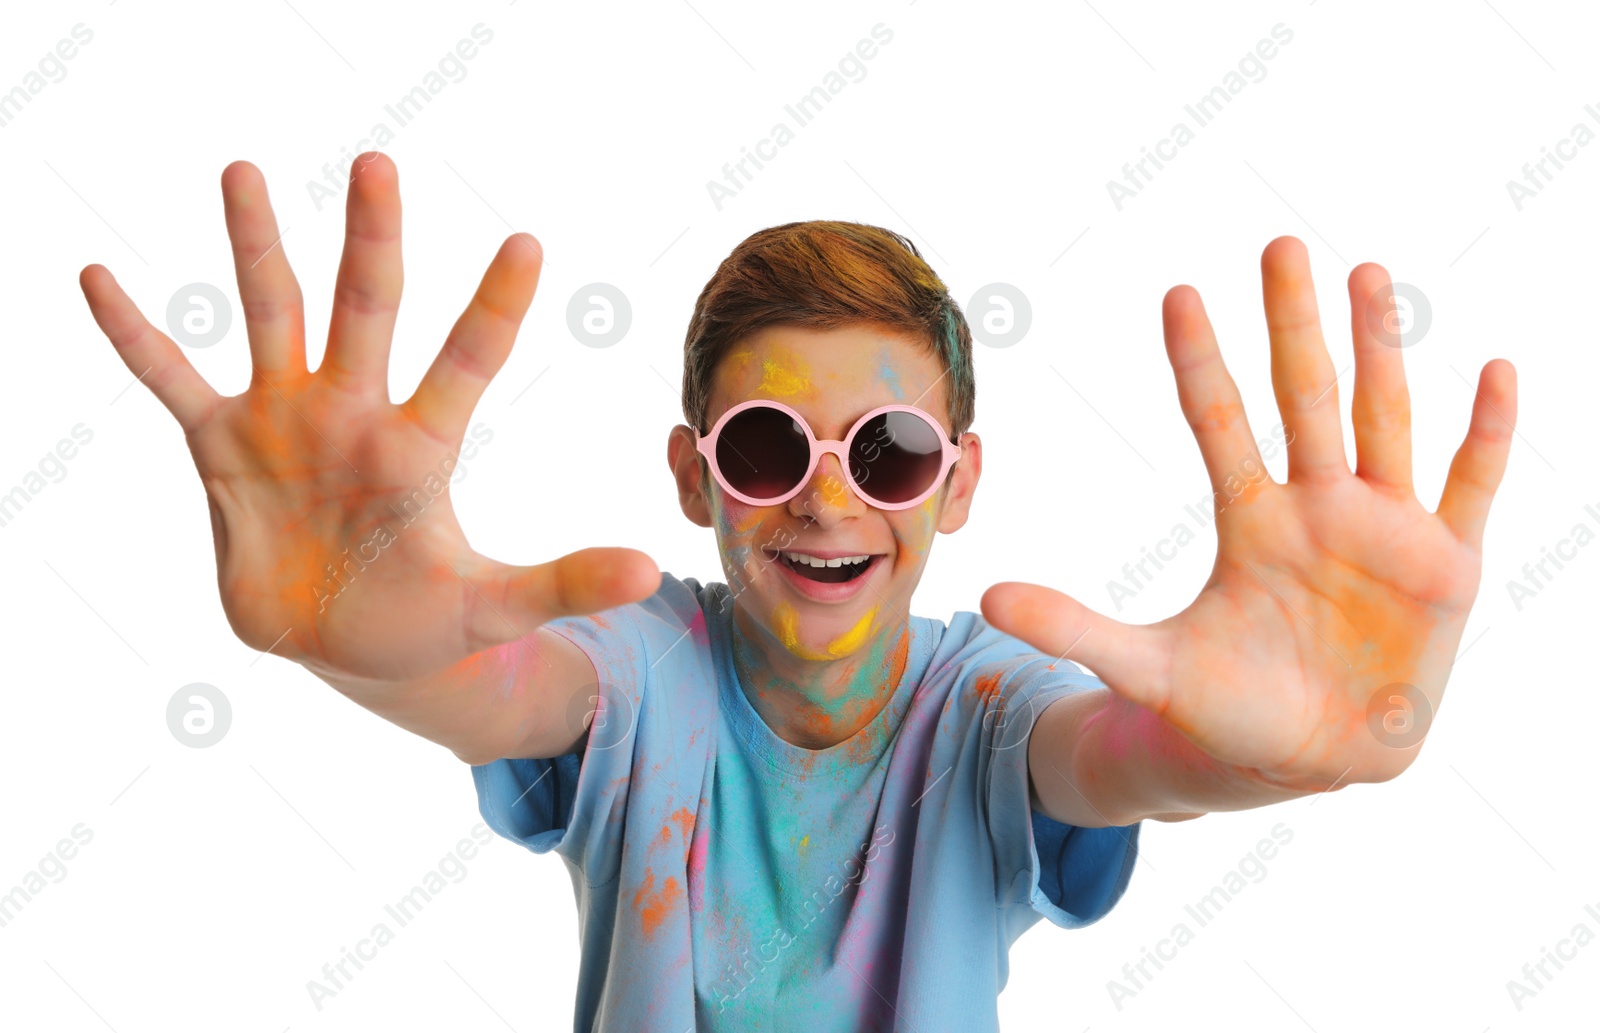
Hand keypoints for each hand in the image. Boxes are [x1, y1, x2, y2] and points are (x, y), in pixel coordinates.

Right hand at [80, 155, 657, 682]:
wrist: (345, 641)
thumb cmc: (423, 614)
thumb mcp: (493, 607)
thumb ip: (564, 583)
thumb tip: (651, 571)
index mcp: (420, 445)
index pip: (467, 360)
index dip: (495, 307)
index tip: (528, 243)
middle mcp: (353, 411)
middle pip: (367, 308)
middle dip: (373, 240)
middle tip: (380, 164)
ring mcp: (285, 419)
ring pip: (272, 314)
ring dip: (259, 249)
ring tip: (246, 172)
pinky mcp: (220, 446)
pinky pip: (171, 378)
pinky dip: (136, 335)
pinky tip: (99, 278)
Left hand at [983, 237, 1515, 791]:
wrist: (1307, 763)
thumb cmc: (1228, 709)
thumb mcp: (1146, 668)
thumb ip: (1073, 628)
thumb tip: (987, 598)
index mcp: (1250, 521)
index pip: (1218, 423)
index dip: (1199, 363)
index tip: (1177, 295)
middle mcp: (1317, 507)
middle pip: (1304, 397)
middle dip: (1293, 324)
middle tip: (1279, 244)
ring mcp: (1384, 530)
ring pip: (1381, 421)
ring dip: (1380, 351)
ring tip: (1369, 274)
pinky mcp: (1445, 567)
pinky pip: (1469, 487)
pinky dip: (1486, 434)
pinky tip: (1496, 369)